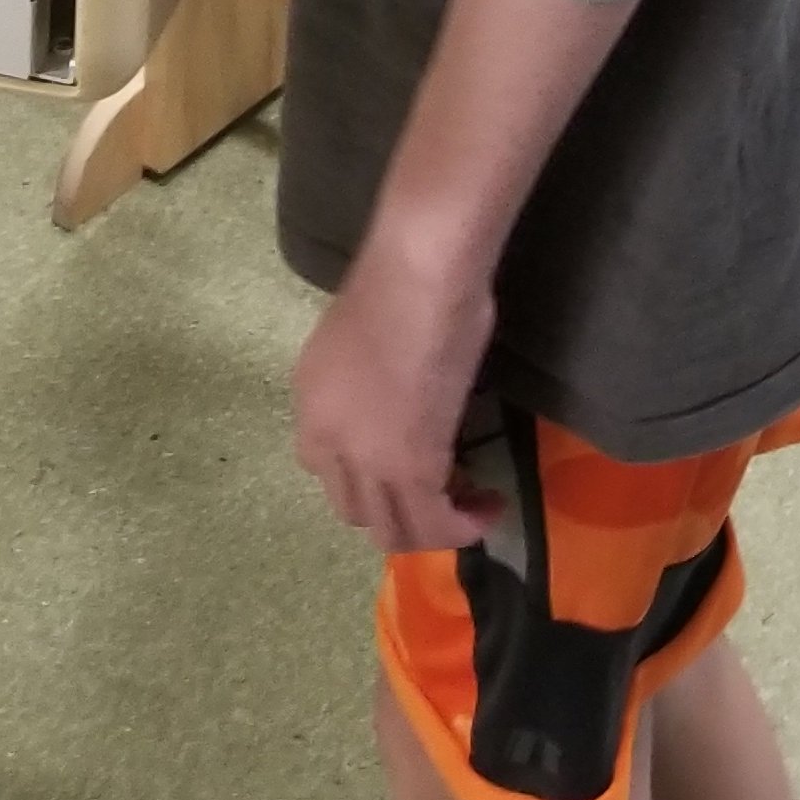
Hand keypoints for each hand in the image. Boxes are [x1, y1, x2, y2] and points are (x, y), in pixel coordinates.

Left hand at [293, 220, 498, 554]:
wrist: (418, 269)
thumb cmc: (400, 279)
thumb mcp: (359, 340)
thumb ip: (366, 384)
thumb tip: (396, 400)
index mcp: (309, 400)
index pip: (326, 469)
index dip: (368, 478)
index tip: (408, 464)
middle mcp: (326, 438)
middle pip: (354, 509)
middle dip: (397, 509)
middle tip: (443, 488)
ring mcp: (364, 459)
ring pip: (391, 530)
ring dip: (431, 528)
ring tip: (470, 505)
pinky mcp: (411, 469)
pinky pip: (434, 524)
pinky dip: (463, 527)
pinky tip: (490, 506)